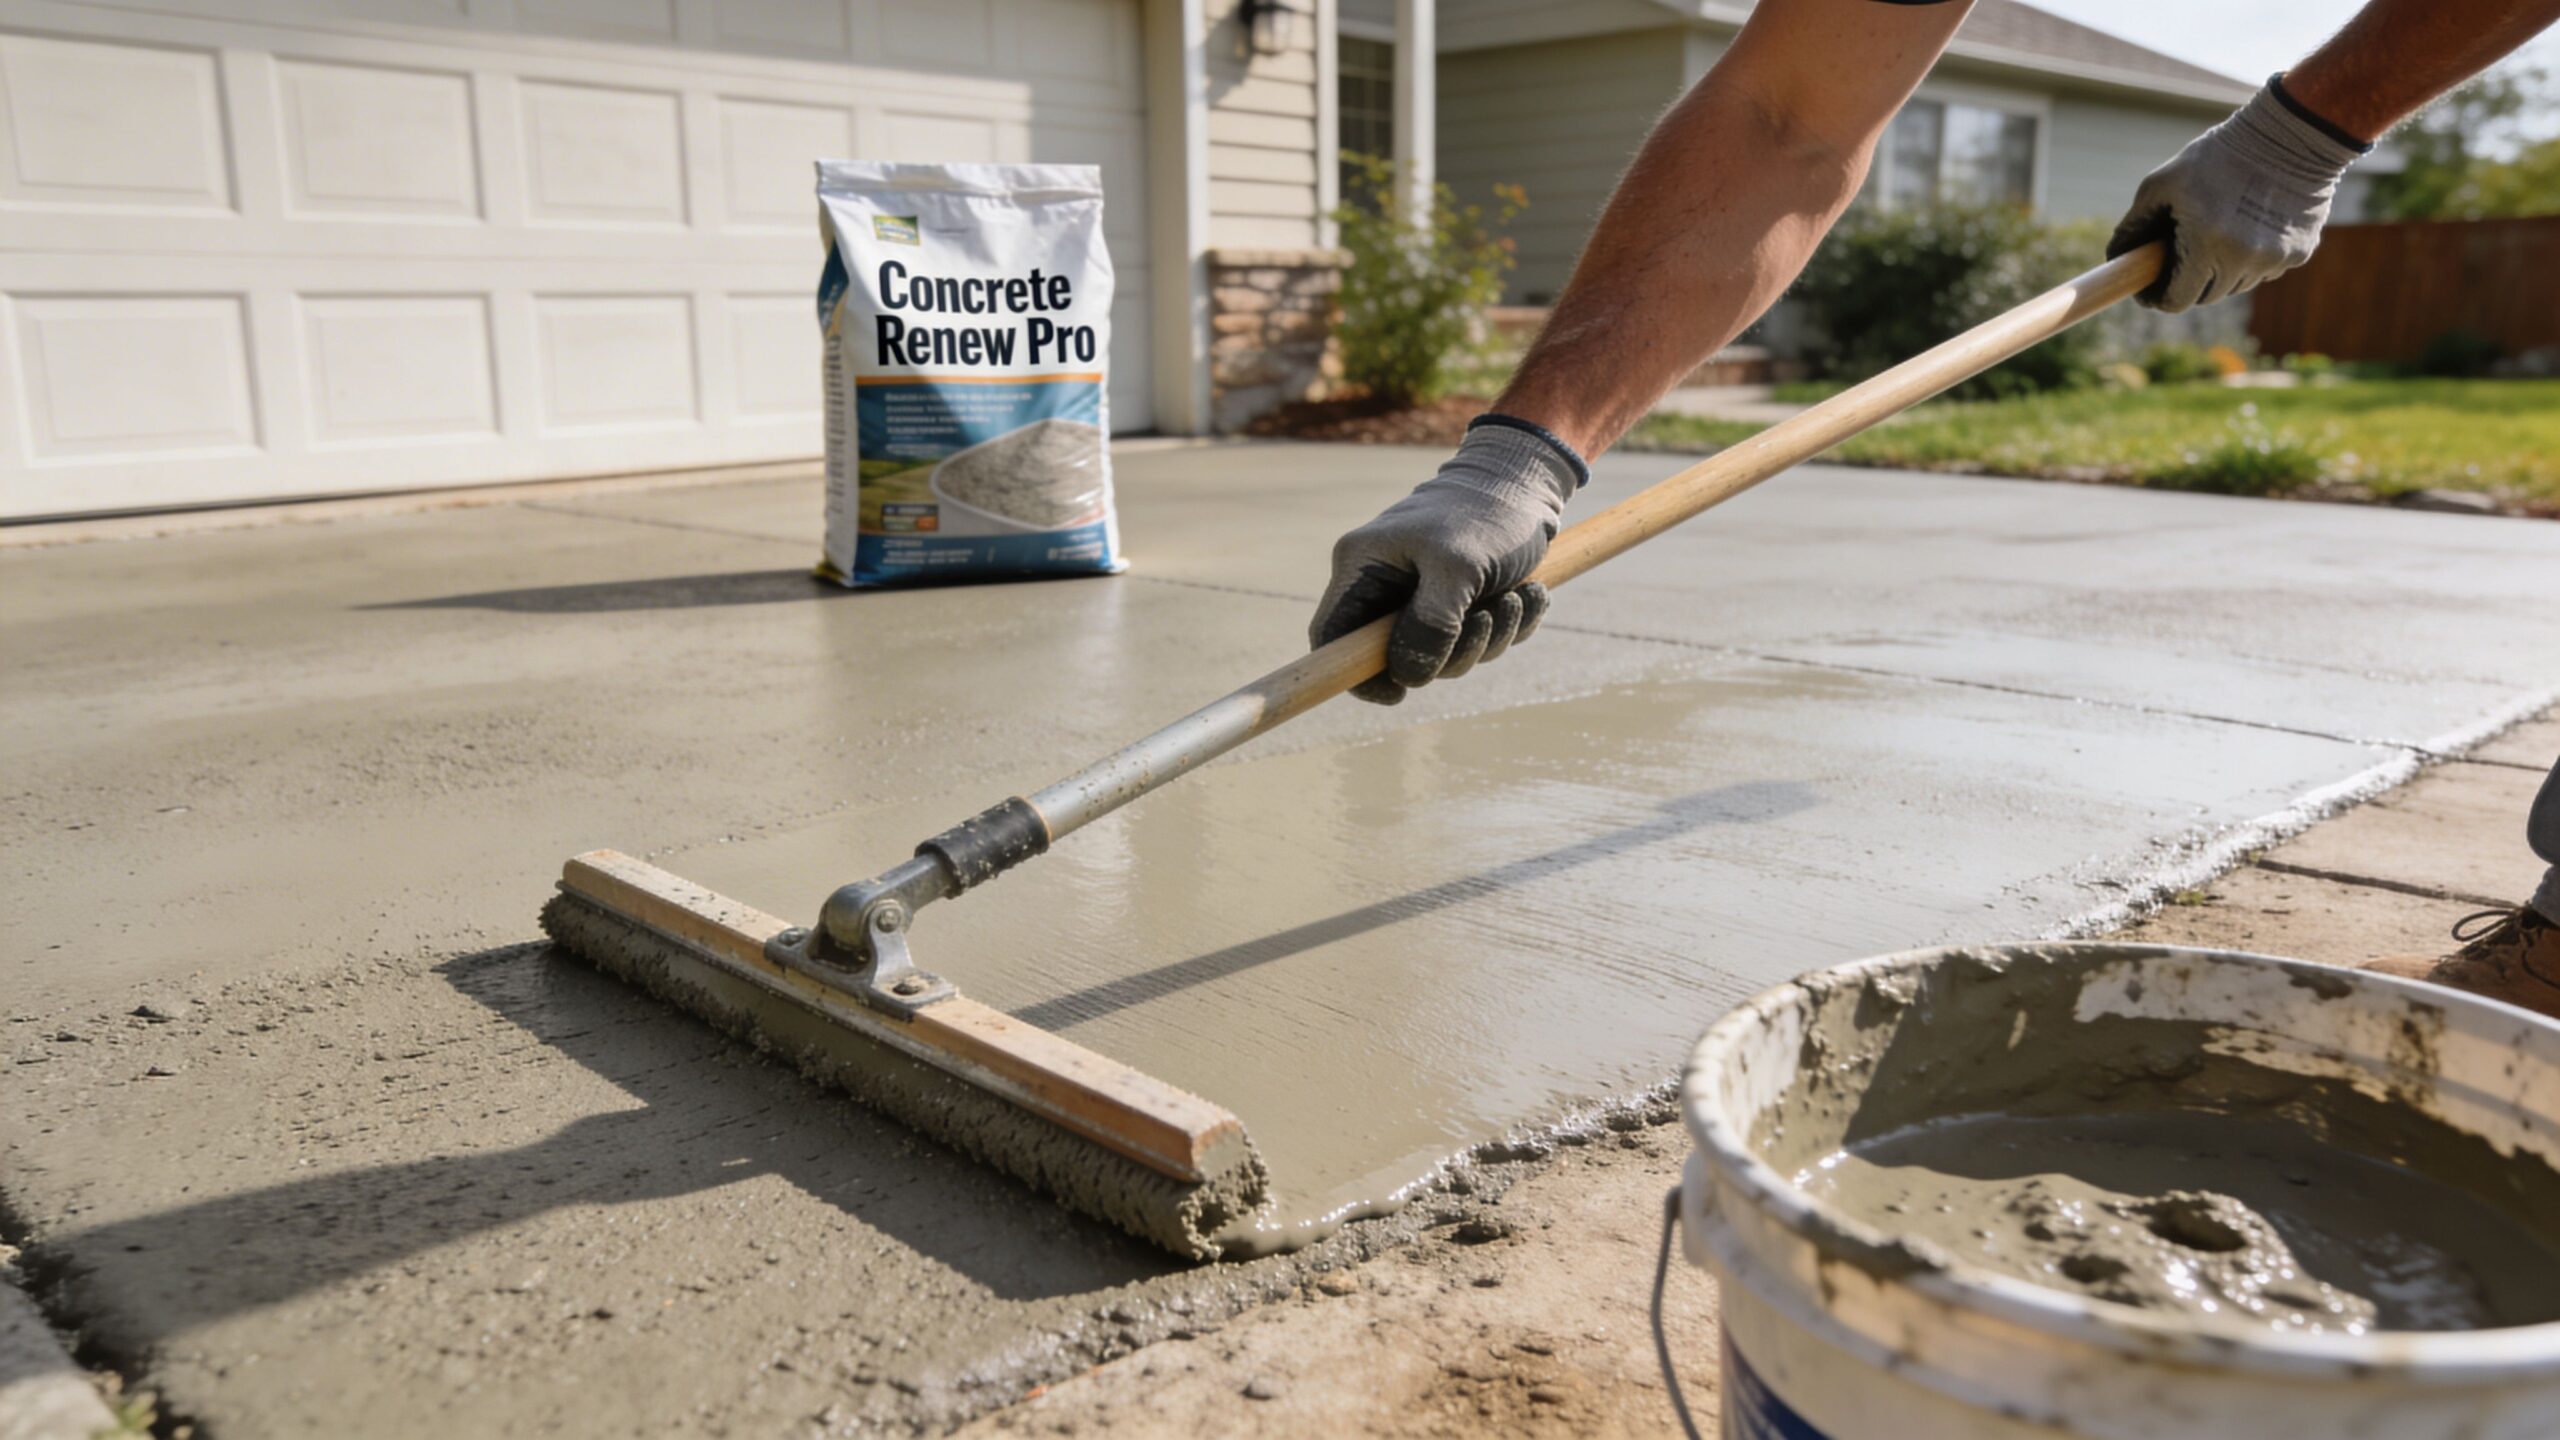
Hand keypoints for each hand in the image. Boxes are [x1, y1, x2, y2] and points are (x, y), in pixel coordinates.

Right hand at [1309, 418, 1583, 704]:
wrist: (1531, 480)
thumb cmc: (1487, 513)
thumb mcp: (1458, 568)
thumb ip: (1430, 625)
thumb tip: (1408, 675)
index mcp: (1365, 565)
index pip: (1331, 637)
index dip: (1354, 674)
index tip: (1398, 693)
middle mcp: (1387, 582)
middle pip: (1396, 656)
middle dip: (1451, 652)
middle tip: (1485, 618)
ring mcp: (1423, 594)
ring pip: (1443, 654)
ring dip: (1488, 637)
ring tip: (1515, 597)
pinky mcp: (1459, 600)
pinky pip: (1475, 641)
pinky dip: (1505, 627)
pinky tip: (1526, 594)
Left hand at [2108, 77, 2367, 313]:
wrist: (2291, 133)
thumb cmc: (2217, 156)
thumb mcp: (2163, 183)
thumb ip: (2135, 225)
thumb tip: (2117, 258)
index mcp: (2206, 244)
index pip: (2177, 300)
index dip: (2159, 297)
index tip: (2150, 288)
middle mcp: (2244, 259)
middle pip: (2206, 297)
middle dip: (2187, 282)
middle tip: (2179, 257)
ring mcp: (2275, 258)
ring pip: (2235, 286)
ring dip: (2220, 271)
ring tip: (2214, 236)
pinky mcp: (2300, 253)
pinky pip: (2263, 271)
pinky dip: (2250, 260)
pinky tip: (2248, 227)